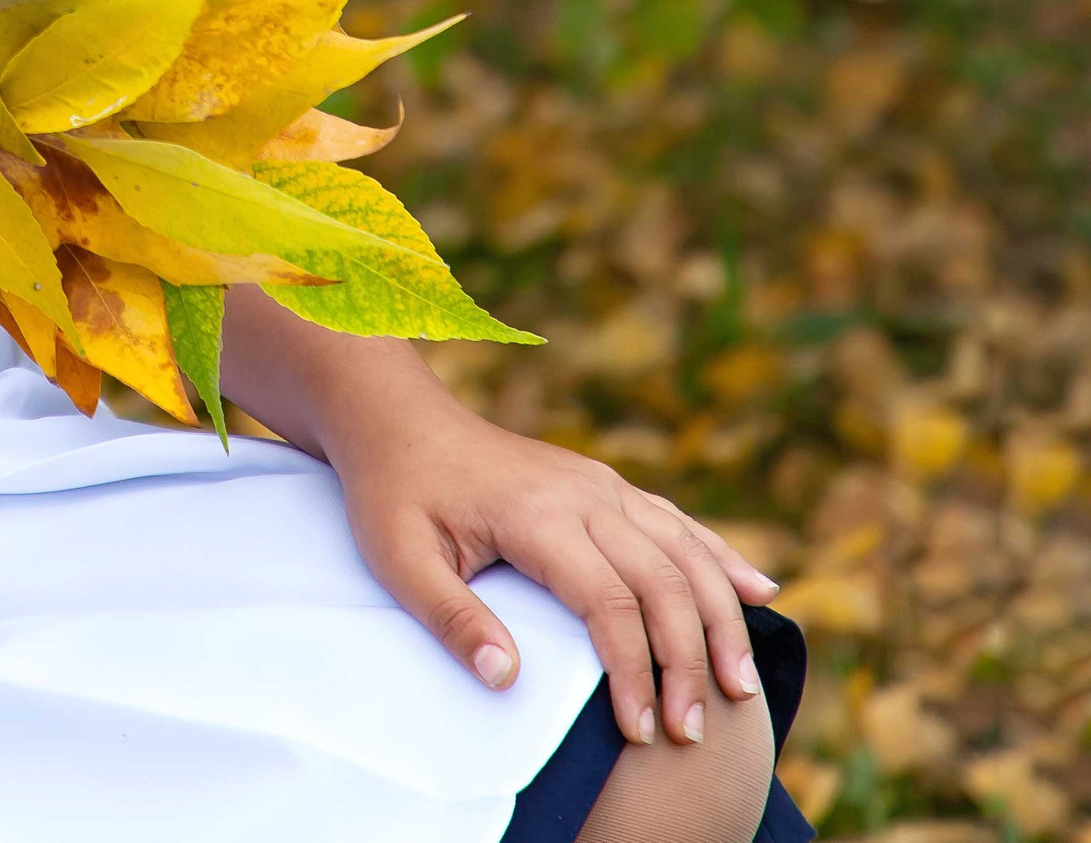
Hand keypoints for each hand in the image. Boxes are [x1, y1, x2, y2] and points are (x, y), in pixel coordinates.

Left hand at [326, 396, 779, 747]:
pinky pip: (675, 520)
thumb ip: (450, 618)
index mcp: (537, 513)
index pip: (609, 602)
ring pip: (684, 550)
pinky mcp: (603, 483)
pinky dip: (719, 557)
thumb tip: (505, 678)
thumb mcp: (397, 558)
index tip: (639, 732)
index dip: (634, 671)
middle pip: (662, 581)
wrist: (398, 419)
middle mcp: (582, 493)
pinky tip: (758, 591)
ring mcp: (599, 483)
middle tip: (694, 731)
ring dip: (720, 618)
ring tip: (741, 687)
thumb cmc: (393, 492)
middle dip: (689, 660)